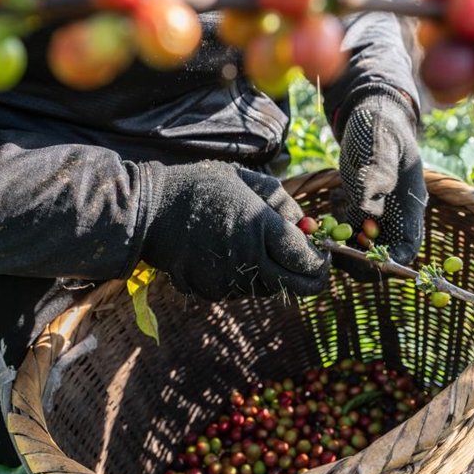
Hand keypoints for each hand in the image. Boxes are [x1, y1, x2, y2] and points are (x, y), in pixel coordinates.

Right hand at [138, 161, 329, 299]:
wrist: (149, 211)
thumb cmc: (201, 186)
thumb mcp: (248, 181)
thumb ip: (285, 204)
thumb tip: (310, 226)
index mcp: (261, 228)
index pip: (307, 260)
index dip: (322, 260)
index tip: (324, 253)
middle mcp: (249, 260)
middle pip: (297, 287)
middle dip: (311, 278)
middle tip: (312, 265)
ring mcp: (229, 281)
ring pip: (271, 289)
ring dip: (277, 275)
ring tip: (263, 248)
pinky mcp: (213, 292)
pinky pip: (244, 290)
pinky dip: (249, 277)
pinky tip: (234, 254)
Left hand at [336, 85, 426, 280]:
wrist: (370, 116)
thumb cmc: (379, 127)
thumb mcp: (381, 144)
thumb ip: (378, 173)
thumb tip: (368, 209)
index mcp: (410, 206)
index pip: (407, 248)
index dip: (388, 260)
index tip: (362, 253)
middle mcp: (396, 217)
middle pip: (382, 256)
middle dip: (358, 259)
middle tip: (332, 248)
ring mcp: (377, 217)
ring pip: (362, 250)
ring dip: (341, 250)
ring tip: (322, 235)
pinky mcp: (358, 213)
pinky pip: (347, 236)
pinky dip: (332, 236)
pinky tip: (319, 223)